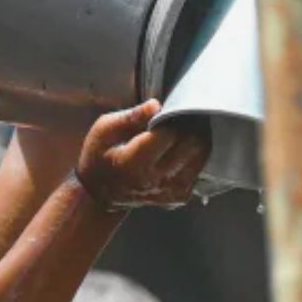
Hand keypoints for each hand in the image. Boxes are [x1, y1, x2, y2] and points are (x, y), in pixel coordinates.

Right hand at [74, 100, 211, 209]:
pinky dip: (192, 153)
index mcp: (134, 163)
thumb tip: (156, 105)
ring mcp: (171, 191)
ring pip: (201, 154)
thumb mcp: (104, 129)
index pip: (170, 133)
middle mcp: (156, 180)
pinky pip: (199, 166)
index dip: (171, 117)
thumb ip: (131, 116)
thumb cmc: (100, 157)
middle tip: (177, 116)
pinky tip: (177, 148)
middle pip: (192, 144)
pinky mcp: (180, 196)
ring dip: (195, 137)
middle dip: (188, 125)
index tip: (164, 111)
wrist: (100, 194)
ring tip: (179, 130)